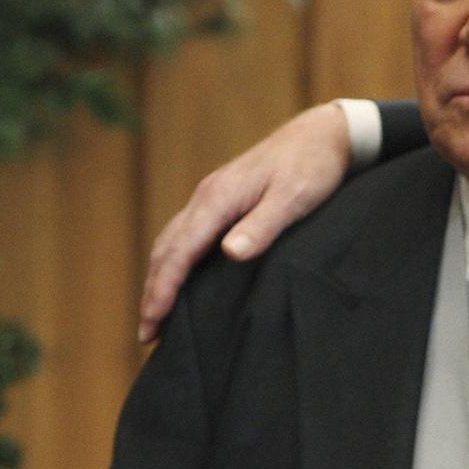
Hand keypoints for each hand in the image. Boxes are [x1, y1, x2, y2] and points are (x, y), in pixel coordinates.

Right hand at [138, 103, 353, 342]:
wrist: (322, 133)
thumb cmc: (312, 167)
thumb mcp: (294, 198)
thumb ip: (262, 226)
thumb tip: (229, 254)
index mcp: (219, 198)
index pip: (180, 251)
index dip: (163, 289)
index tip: (153, 321)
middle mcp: (206, 196)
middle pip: (166, 249)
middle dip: (153, 291)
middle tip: (146, 334)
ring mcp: (211, 197)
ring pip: (172, 241)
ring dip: (159, 277)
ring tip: (156, 314)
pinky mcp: (222, 200)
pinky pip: (186, 235)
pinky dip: (174, 261)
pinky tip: (180, 279)